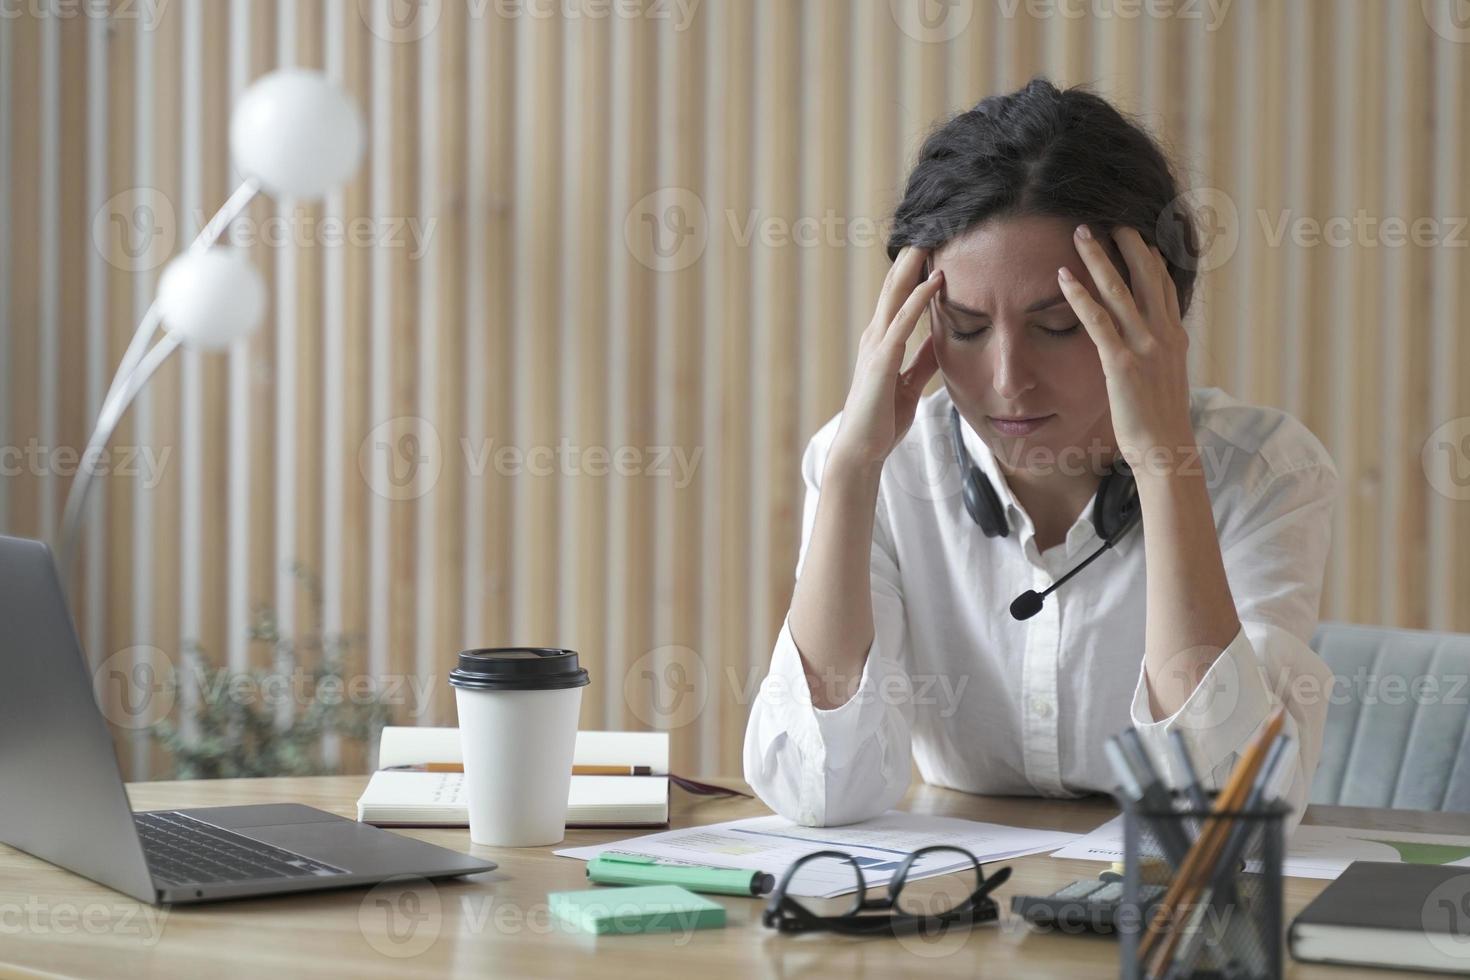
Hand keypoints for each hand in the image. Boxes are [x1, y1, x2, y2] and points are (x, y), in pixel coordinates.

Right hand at [828, 245, 945, 473]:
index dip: (914, 270)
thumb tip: (940, 340)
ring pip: (895, 294)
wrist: (861, 450)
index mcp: (882, 341)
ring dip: (914, 265)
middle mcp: (875, 336)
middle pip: (894, 286)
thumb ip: (923, 360)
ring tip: (931, 236)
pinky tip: (936, 279)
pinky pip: (903, 322)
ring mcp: (876, 346)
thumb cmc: (882, 420)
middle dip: (911, 256)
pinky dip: (920, 298)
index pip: (898, 296)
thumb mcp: (910, 384)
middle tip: (930, 224)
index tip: (933, 244)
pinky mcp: (881, 360)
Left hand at [1057, 224, 1194, 475]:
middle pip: (1147, 276)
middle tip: (1109, 217)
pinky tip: (1063, 278)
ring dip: (1098, 258)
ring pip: (1120, 290)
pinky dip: (1079, 295)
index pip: (1164, 285)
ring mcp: (1144, 347)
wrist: (1166, 450)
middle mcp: (1164, 335)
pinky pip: (1098, 321)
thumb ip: (1158, 352)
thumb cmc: (1160, 421)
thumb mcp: (1165, 378)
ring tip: (1080, 233)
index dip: (1151, 256)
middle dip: (1128, 243)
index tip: (1138, 232)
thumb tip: (1148, 338)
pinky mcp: (1121, 363)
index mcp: (1175, 337)